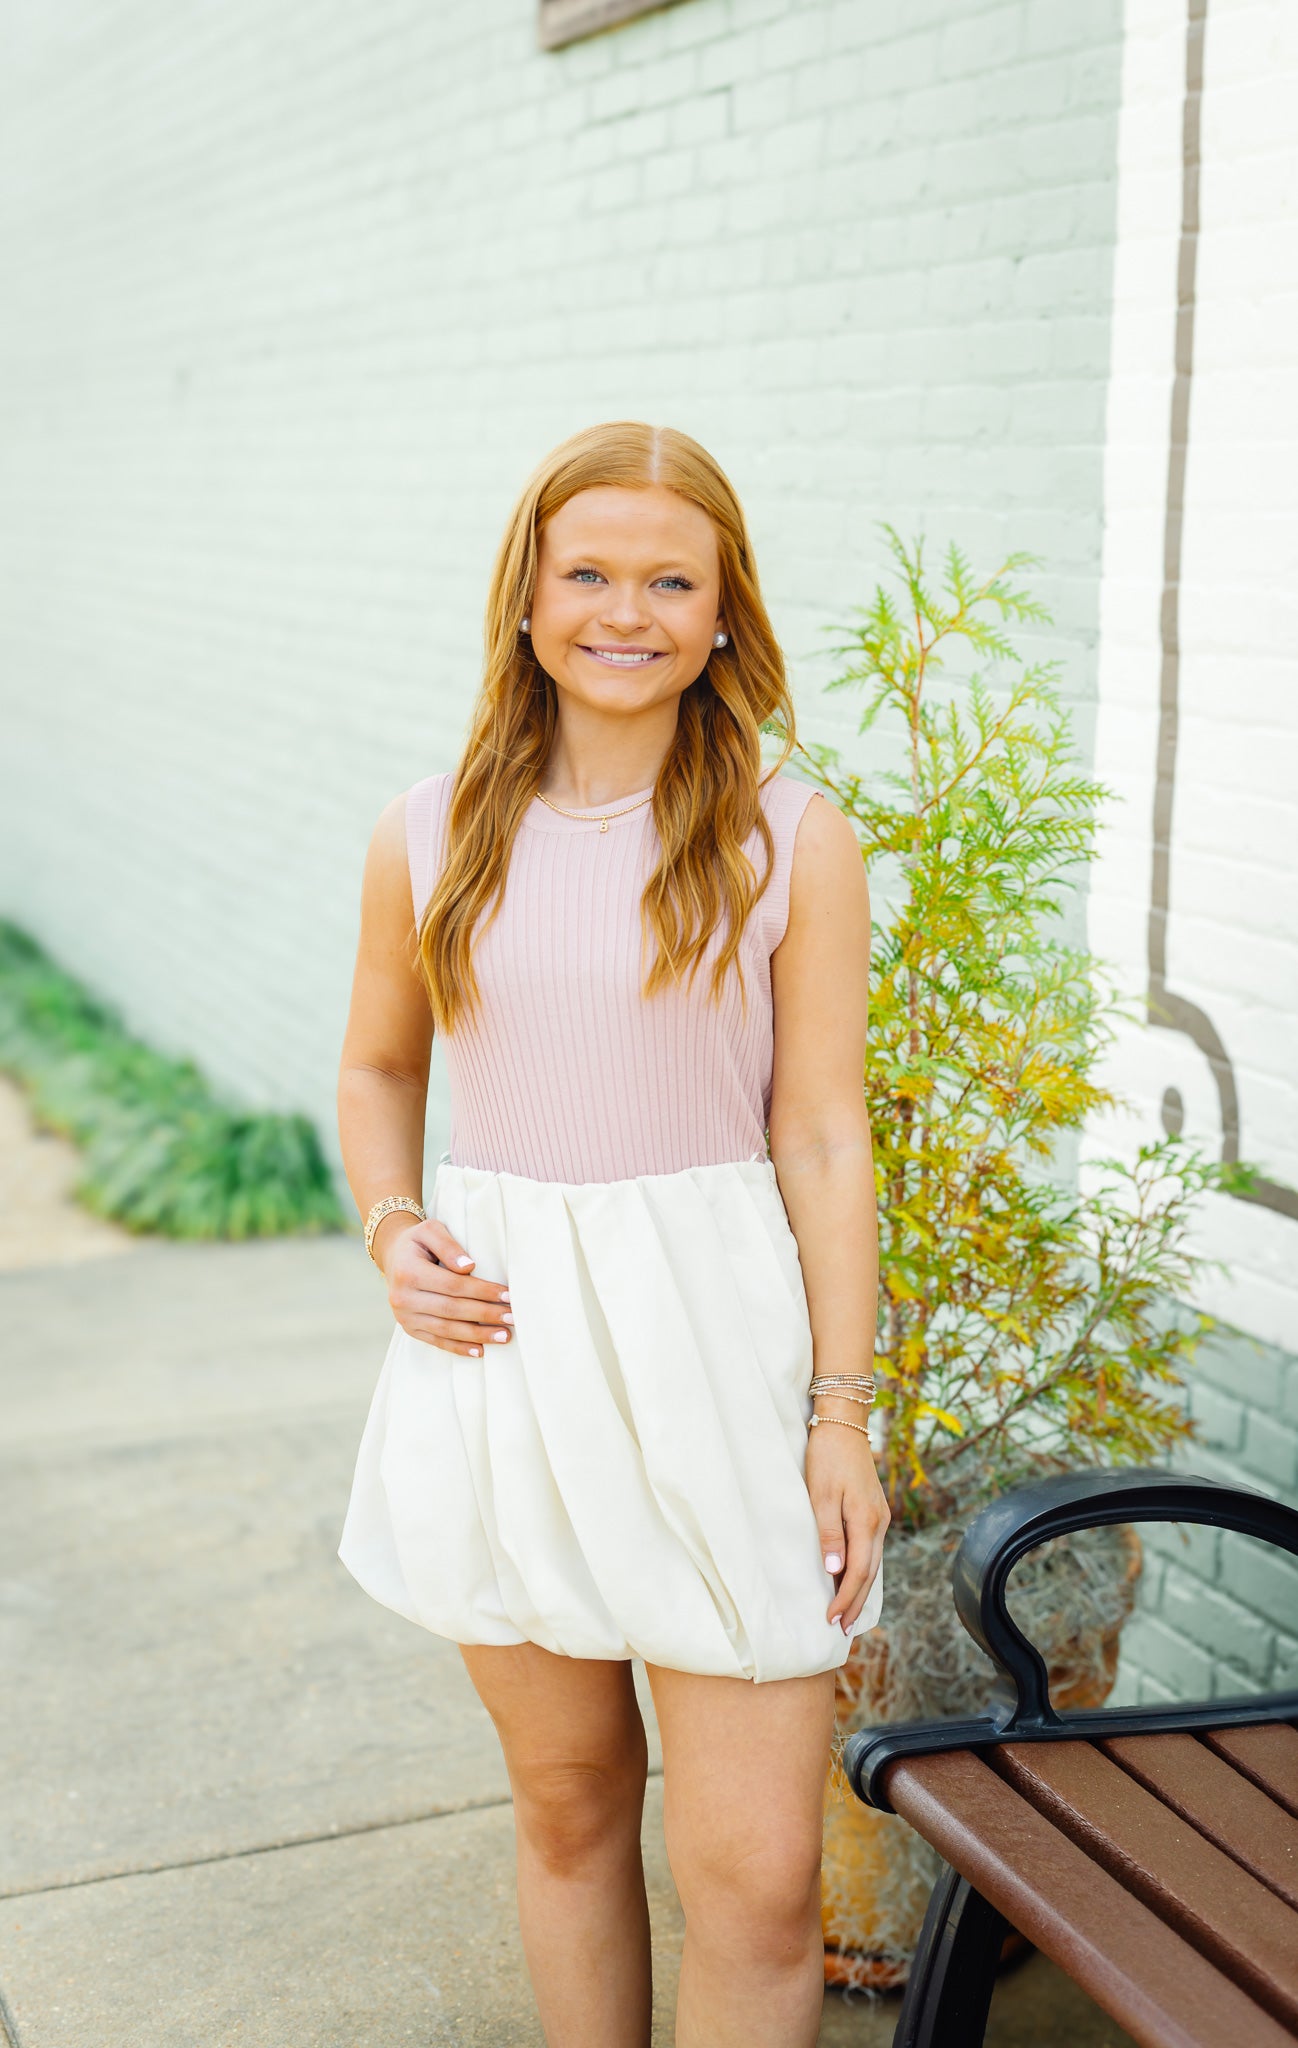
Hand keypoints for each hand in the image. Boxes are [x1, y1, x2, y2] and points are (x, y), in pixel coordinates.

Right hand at [376, 1215, 512, 1356]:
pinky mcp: (409, 1328)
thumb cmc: (418, 1241)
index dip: (482, 1291)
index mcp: (408, 1271)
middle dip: (485, 1315)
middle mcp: (403, 1297)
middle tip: (512, 1318)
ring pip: (446, 1330)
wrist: (394, 1256)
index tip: (507, 1295)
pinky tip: (480, 1351)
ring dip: (477, 1335)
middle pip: (451, 1309)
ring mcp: (404, 1316)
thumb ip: (449, 1246)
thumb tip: (469, 1266)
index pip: (453, 1284)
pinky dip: (459, 1348)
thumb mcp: (431, 1230)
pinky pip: (436, 1341)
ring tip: (503, 1336)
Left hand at [806, 1420, 889, 1633]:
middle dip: (856, 1603)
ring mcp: (879, 1516)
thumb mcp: (820, 1495)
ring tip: (850, 1614)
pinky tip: (854, 1580)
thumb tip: (835, 1571)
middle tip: (844, 1630)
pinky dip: (864, 1570)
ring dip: (861, 1589)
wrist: (843, 1424)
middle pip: (870, 1573)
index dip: (845, 1598)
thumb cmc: (827, 1457)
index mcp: (866, 1520)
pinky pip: (871, 1549)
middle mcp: (878, 1522)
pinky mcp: (875, 1510)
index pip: (858, 1572)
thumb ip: (829, 1533)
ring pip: (873, 1562)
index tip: (831, 1619)